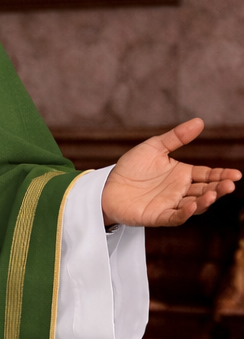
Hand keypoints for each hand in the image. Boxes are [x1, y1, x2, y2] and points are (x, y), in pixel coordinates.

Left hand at [100, 118, 239, 227]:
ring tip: (214, 194)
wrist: (107, 185)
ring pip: (193, 205)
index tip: (236, 174)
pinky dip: (184, 213)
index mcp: (183, 174)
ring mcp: (169, 204)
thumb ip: (176, 137)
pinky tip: (193, 206)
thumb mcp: (155, 147)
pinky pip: (174, 217)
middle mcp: (180, 191)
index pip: (208, 175)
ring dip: (205, 201)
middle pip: (205, 190)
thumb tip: (200, 122)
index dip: (222, 175)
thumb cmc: (131, 168)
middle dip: (219, 188)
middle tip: (230, 184)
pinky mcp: (156, 216)